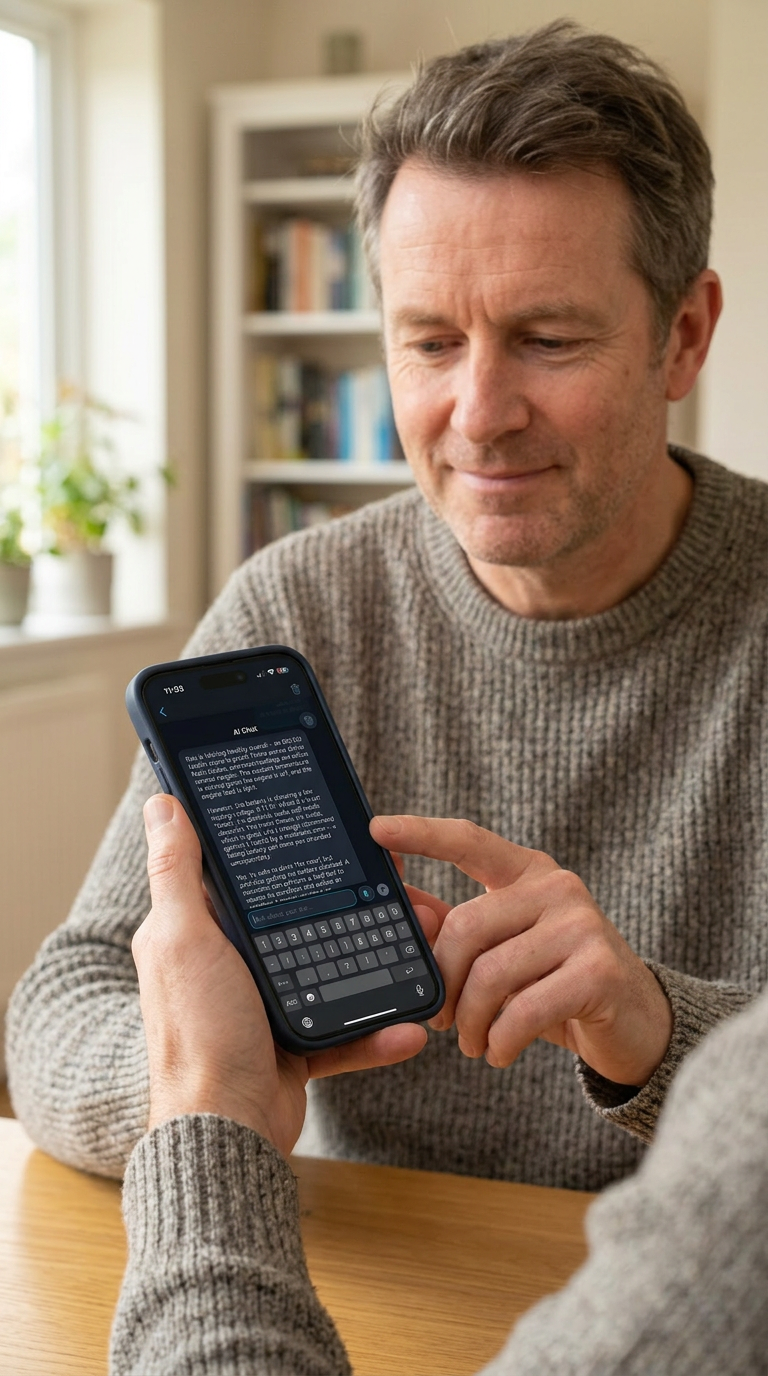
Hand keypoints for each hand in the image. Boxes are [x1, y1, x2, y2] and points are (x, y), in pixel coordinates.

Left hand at [133, 796, 428, 1155]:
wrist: (226, 1135)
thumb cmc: (198, 1035)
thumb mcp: (184, 939)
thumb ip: (177, 871)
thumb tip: (163, 803)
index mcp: (198, 933)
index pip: (251, 878)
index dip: (295, 858)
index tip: (343, 840)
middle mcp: (229, 966)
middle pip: (303, 921)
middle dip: (357, 909)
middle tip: (403, 894)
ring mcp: (264, 1007)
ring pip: (333, 971)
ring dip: (380, 964)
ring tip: (421, 948)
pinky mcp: (294, 1048)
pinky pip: (345, 1033)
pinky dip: (376, 1032)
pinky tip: (410, 1027)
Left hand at [371, 815, 671, 1086]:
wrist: (635, 1025)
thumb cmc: (557, 984)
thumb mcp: (504, 951)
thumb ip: (454, 928)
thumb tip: (401, 907)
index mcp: (528, 873)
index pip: (469, 842)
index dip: (422, 834)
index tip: (377, 829)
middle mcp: (557, 888)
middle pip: (466, 926)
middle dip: (442, 983)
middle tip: (438, 1020)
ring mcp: (582, 925)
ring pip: (491, 974)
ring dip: (470, 1022)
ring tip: (472, 1043)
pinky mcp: (599, 971)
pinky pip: (523, 1009)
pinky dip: (500, 1040)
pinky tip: (499, 1053)